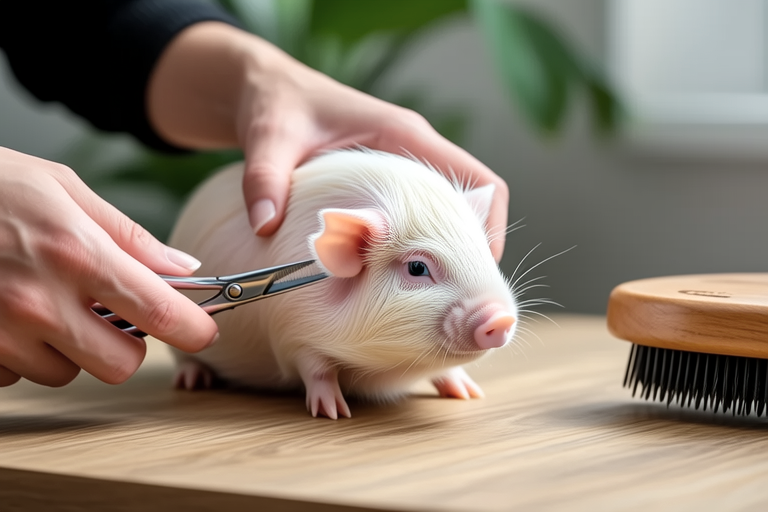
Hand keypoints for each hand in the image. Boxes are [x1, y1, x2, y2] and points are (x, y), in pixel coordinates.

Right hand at [0, 147, 218, 386]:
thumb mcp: (61, 188)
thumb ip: (129, 235)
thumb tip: (183, 267)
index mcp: (76, 252)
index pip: (159, 313)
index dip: (192, 328)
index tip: (202, 330)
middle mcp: (40, 301)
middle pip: (120, 364)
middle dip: (127, 344)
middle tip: (114, 314)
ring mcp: (0, 333)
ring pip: (68, 372)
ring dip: (70, 348)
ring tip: (46, 301)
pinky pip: (19, 373)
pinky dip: (24, 352)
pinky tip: (8, 313)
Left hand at [148, 23, 509, 261]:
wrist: (267, 87)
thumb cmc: (276, 105)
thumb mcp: (270, 138)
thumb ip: (266, 178)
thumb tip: (266, 225)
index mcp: (404, 134)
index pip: (479, 180)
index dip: (490, 226)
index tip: (480, 272)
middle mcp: (415, 148)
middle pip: (475, 202)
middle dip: (473, 248)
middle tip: (457, 298)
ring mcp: (405, 162)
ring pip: (453, 210)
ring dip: (452, 247)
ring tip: (434, 294)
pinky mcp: (389, 177)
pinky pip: (426, 211)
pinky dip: (426, 242)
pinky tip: (401, 273)